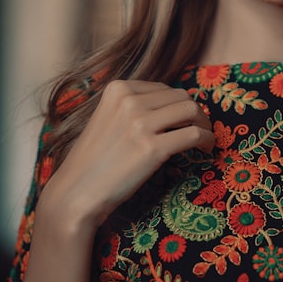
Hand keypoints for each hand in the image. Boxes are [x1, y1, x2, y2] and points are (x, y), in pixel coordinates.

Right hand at [41, 80, 215, 230]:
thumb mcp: (108, 119)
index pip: (164, 88)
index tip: (184, 118)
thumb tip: (171, 104)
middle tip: (200, 129)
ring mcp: (140, 123)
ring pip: (192, 111)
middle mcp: (129, 101)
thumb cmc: (93, 161)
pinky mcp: (152, 148)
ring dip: (205, 124)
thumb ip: (132, 107)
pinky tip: (206, 149)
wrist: (76, 192)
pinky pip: (194, 135)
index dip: (178, 104)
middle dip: (195, 112)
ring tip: (205, 138)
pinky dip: (206, 140)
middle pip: (182, 97)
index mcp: (117, 89)